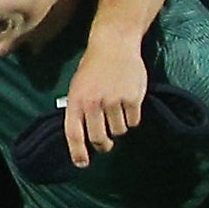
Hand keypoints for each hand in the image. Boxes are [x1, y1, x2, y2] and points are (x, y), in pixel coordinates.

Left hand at [62, 25, 151, 165]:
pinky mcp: (133, 98)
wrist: (114, 44)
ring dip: (119, 127)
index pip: (74, 133)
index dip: (77, 152)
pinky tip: (129, 103)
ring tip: (117, 110)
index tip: (82, 164)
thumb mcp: (78, 86)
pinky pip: (134, 122)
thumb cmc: (93, 67)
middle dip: (103, 145)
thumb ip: (80, 109)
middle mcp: (94, 103)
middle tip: (106, 143)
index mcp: (76, 100)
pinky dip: (132, 118)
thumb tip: (84, 136)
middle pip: (99, 138)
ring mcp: (114, 101)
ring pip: (119, 131)